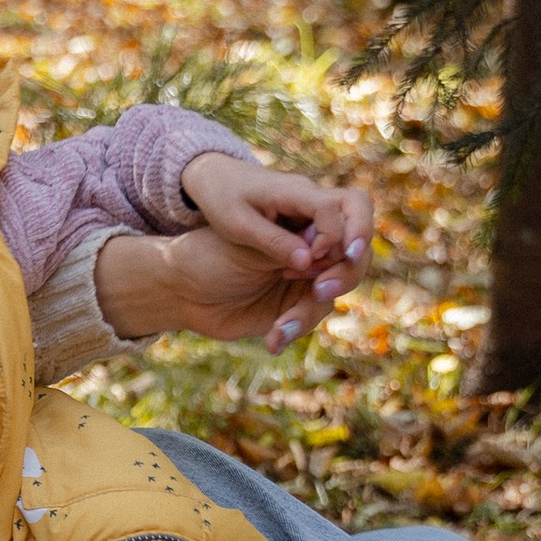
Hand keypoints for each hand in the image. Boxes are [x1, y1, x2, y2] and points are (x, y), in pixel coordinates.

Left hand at [174, 155, 375, 352]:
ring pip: (339, 282)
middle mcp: (312, 232)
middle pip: (358, 246)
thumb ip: (275, 243)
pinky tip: (273, 339)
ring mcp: (308, 264)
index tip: (319, 256)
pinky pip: (314, 308)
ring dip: (314, 306)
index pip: (348, 207)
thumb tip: (311, 258)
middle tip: (319, 290)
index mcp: (300, 201)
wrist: (183, 283)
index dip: (345, 232)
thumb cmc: (210, 236)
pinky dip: (296, 323)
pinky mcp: (298, 292)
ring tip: (281, 326)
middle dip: (347, 270)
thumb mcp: (237, 230)